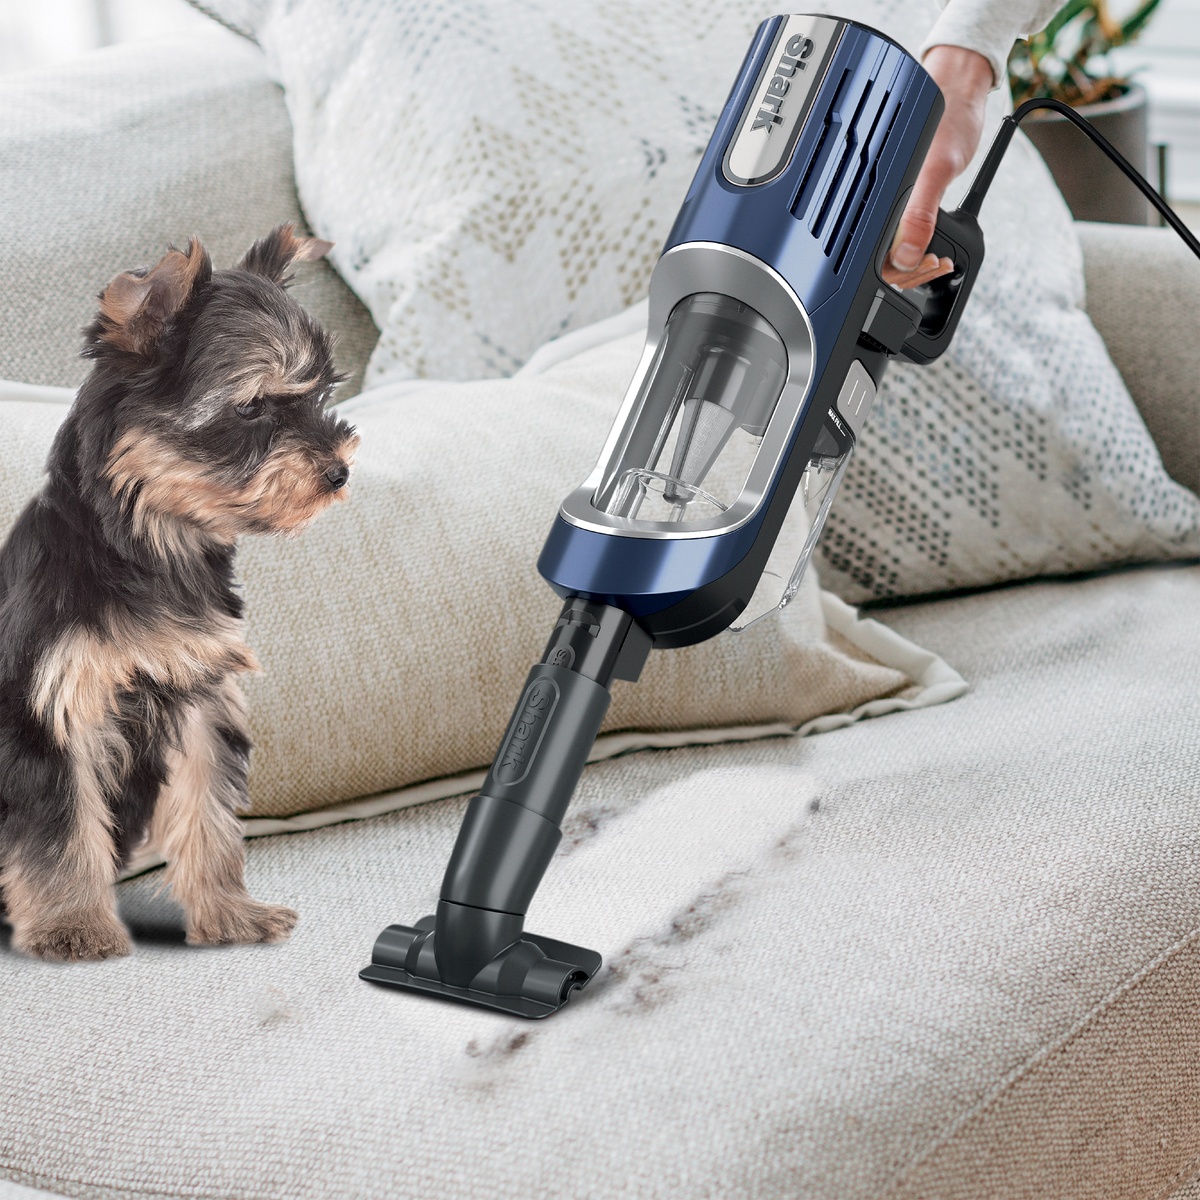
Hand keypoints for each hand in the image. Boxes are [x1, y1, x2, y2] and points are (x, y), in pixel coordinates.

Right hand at [882, 45, 993, 289]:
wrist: (959, 93)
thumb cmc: (949, 118)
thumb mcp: (937, 170)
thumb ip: (921, 214)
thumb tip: (907, 256)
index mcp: (874, 196)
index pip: (868, 254)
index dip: (895, 271)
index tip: (922, 266)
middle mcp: (876, 202)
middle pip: (877, 261)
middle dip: (906, 273)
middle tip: (934, 264)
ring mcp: (887, 203)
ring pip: (887, 253)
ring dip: (911, 265)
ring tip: (936, 260)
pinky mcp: (899, 200)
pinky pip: (897, 238)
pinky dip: (913, 251)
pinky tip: (929, 248)